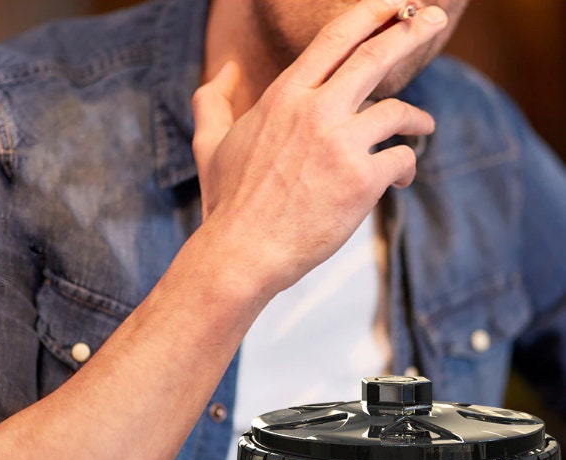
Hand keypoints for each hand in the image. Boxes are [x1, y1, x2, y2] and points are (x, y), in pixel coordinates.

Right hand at [192, 1, 446, 296]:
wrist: (242, 254)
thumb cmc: (227, 203)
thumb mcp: (208, 145)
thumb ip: (212, 101)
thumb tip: (225, 69)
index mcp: (284, 97)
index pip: (336, 39)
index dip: (370, 14)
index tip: (395, 4)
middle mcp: (315, 111)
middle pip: (376, 56)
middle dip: (411, 30)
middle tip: (431, 19)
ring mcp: (341, 145)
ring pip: (398, 112)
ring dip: (417, 118)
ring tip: (423, 127)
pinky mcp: (361, 182)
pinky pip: (401, 160)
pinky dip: (406, 168)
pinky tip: (400, 180)